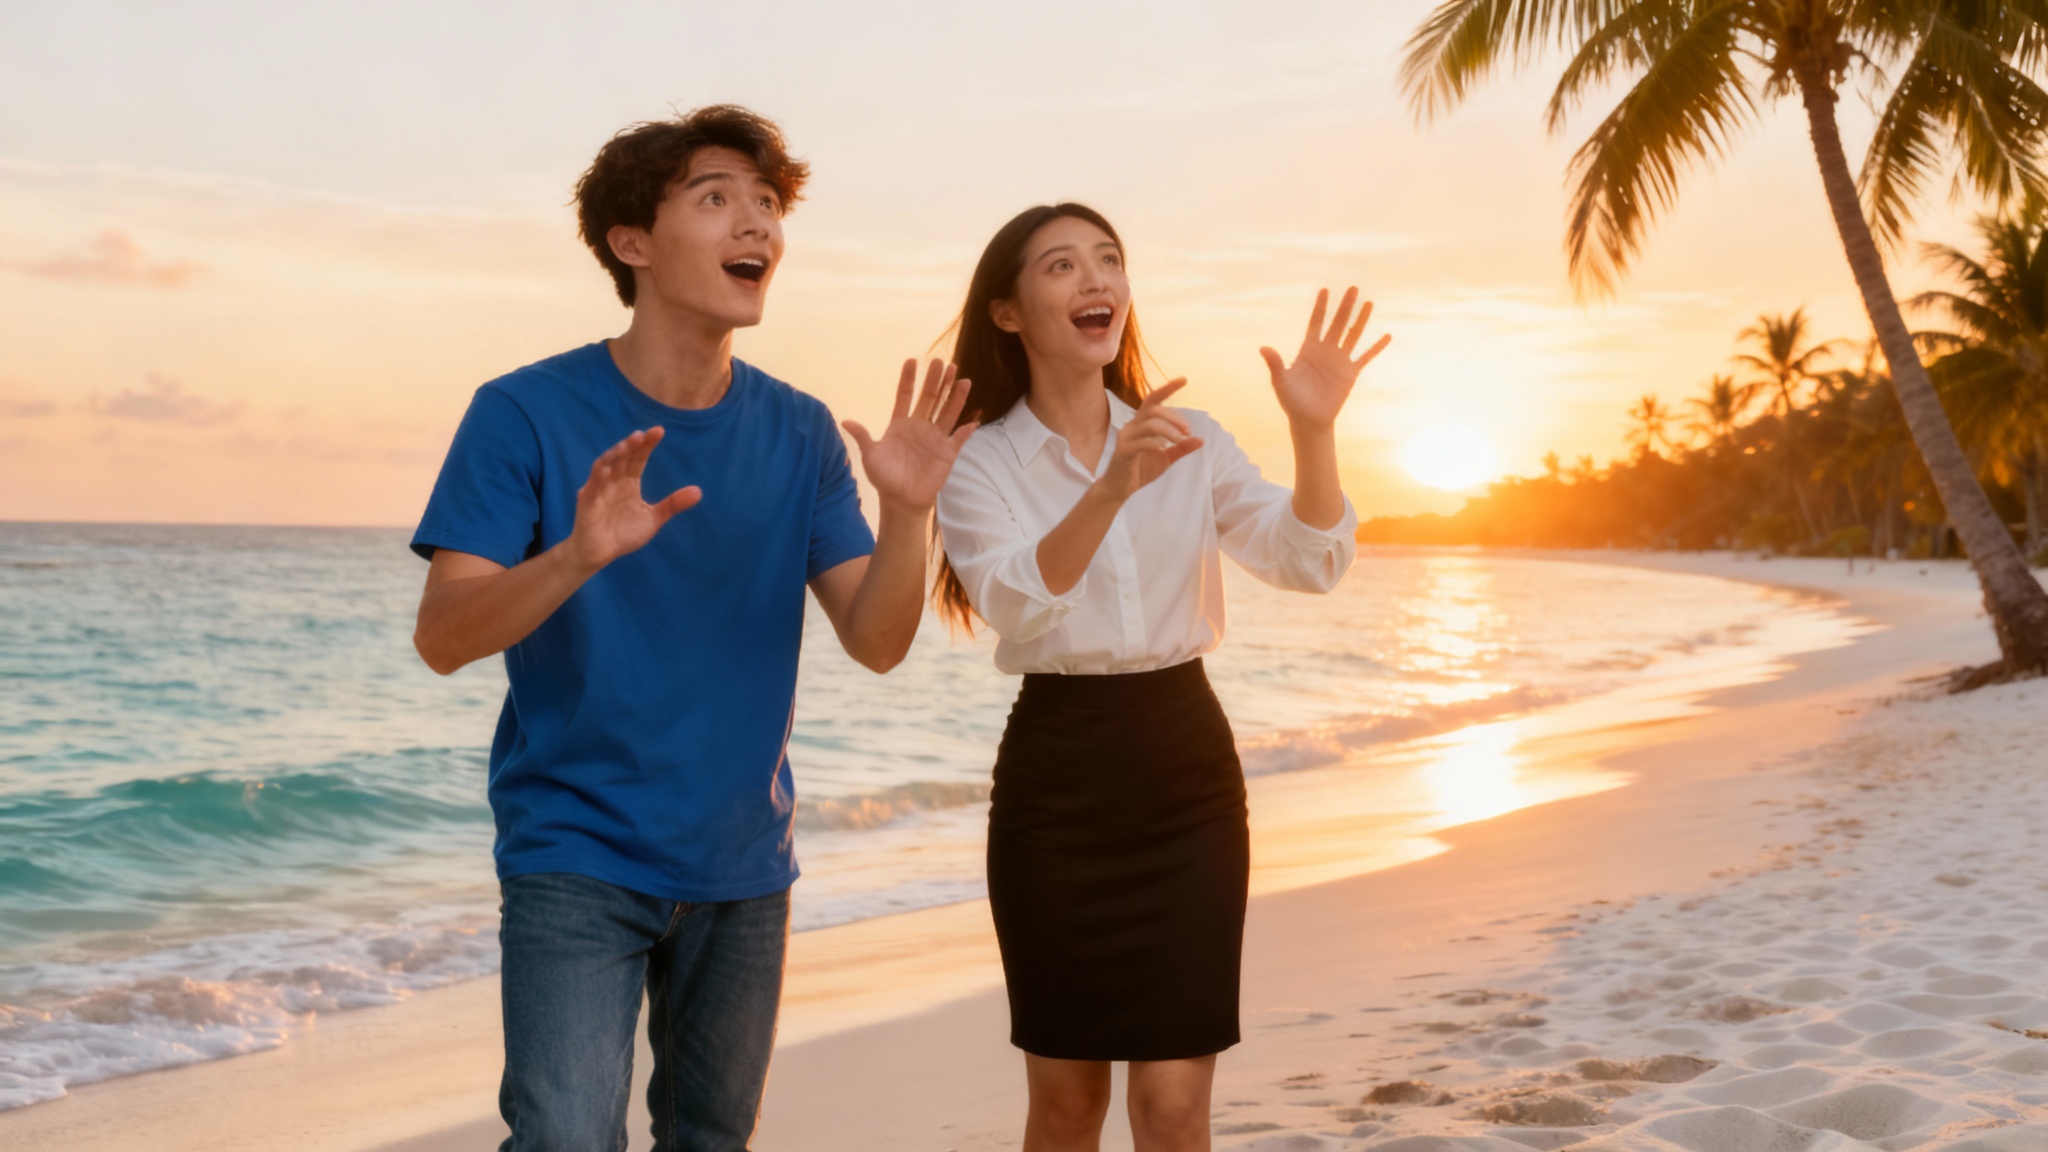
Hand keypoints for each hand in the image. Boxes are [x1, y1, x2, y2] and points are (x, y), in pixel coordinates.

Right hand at [563, 427, 701, 571]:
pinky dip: (598, 476)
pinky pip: (592, 486)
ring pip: (605, 466)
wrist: (600, 553)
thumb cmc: (623, 534)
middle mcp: (614, 481)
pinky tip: (606, 466)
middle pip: (622, 457)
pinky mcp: (588, 502)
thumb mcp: (653, 518)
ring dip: (616, 454)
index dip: (647, 444)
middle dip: (632, 445)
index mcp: (629, 482)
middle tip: (643, 434)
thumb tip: (699, 491)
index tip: (660, 431)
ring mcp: (599, 489)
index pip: (638, 458)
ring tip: (629, 443)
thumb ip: (673, 504)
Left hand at [843, 359, 976, 513]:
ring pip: (947, 412)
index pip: (905, 395)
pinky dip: (967, 429)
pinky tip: (974, 419)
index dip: (909, 379)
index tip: (912, 361)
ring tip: (962, 379)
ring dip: (955, 396)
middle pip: (930, 398)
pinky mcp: (947, 453)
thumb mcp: (871, 456)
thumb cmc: (884, 478)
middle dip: (936, 380)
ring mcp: (935, 438)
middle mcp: (919, 426)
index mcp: (900, 424)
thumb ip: (863, 436)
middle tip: (943, 362)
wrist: (900, 501)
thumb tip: (845, 421)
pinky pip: (959, 438)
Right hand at [1095, 378, 1202, 501]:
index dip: (1167, 388)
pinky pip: (1141, 442)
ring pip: (1150, 424)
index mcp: (1142, 424)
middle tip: (1188, 430)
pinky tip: (1164, 448)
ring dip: (1169, 431)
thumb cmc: (1141, 470)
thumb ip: (1181, 448)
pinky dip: (1156, 443)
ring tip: (1180, 440)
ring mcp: (1126, 437)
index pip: (1153, 399)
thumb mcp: (1166, 458)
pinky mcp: (1123, 451)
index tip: (1184, 379)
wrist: (1120, 488)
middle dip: (1174, 417)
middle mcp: (1132, 426)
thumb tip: (1201, 440)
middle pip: (1154, 409)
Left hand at [1260, 287, 1390, 432]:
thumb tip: (1263, 348)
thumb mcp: (1281, 382)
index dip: (1321, 307)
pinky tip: (1387, 336)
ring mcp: (1339, 361)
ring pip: (1353, 335)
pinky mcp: (1350, 374)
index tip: (1326, 290)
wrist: (1308, 421)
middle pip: (1337, 323)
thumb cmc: (1291, 402)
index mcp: (1308, 350)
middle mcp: (1325, 351)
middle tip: (1353, 288)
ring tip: (1369, 303)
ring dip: (1361, 320)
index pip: (1316, 323)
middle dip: (1345, 306)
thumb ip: (1275, 364)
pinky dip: (1376, 347)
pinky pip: (1366, 357)